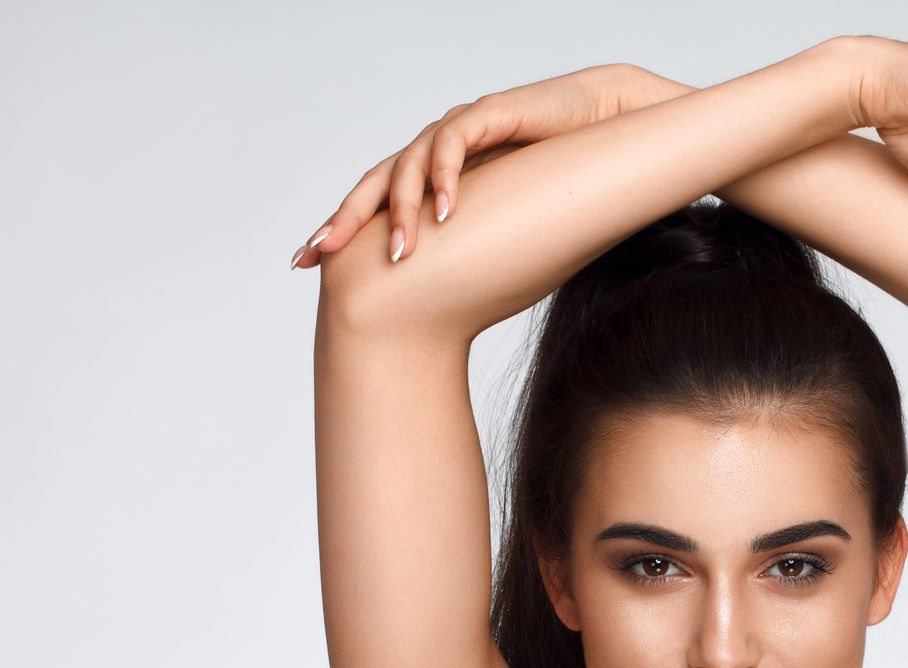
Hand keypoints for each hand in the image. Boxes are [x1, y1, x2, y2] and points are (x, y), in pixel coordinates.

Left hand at [289, 63, 679, 269]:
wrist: (602, 125)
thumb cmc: (556, 184)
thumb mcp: (503, 228)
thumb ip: (472, 252)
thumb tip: (450, 311)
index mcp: (430, 177)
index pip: (372, 203)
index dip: (338, 230)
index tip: (304, 266)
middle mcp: (432, 151)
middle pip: (372, 182)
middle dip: (344, 218)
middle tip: (319, 253)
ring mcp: (456, 131)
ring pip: (407, 165)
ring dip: (401, 211)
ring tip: (399, 253)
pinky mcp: (486, 115)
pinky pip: (452, 143)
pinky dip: (445, 176)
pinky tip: (445, 210)